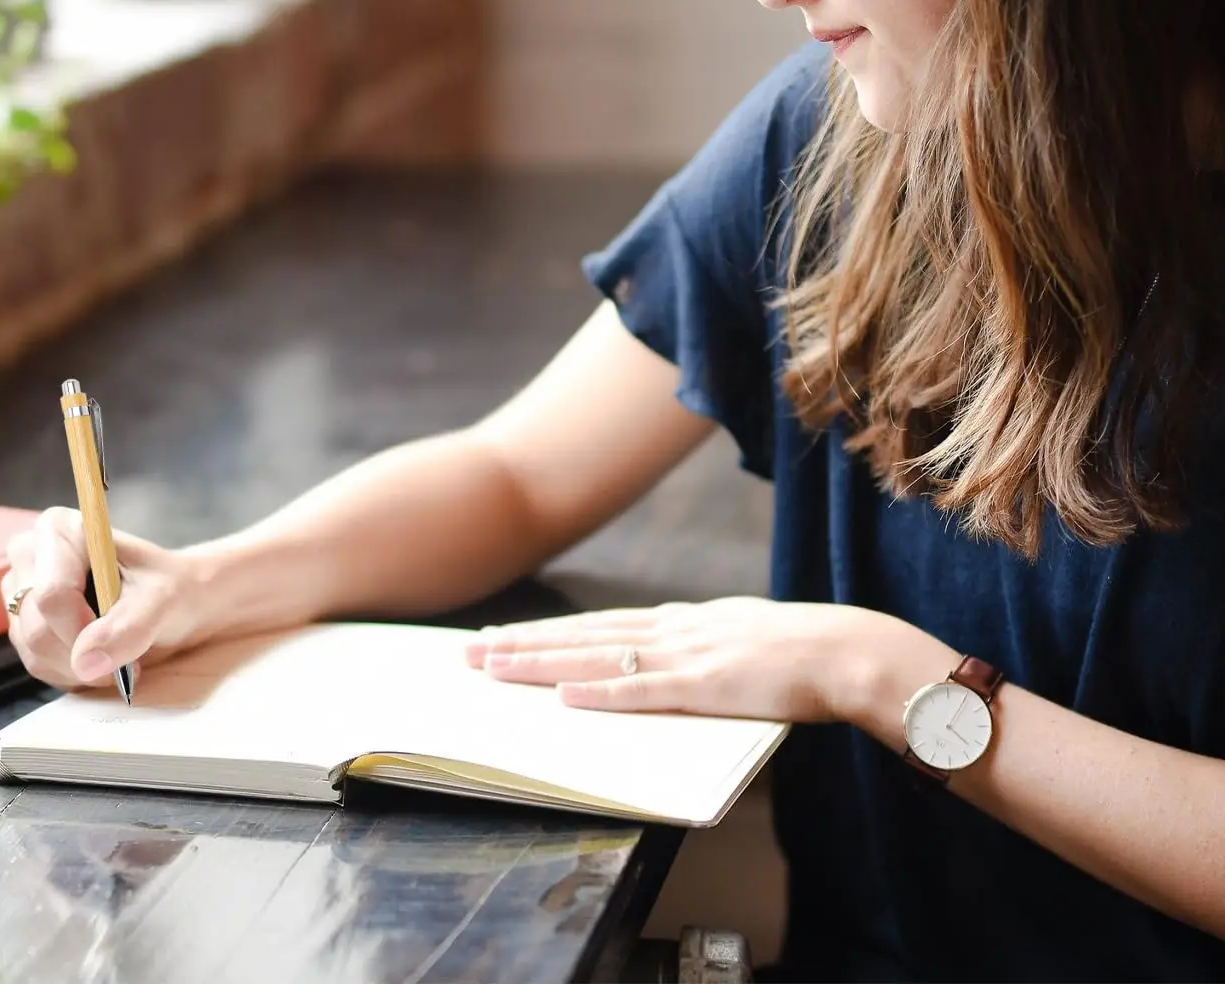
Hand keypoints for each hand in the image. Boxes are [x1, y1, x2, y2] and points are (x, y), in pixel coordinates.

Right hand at [2, 507, 211, 691]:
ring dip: (82, 667)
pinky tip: (99, 656)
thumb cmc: (168, 588)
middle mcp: (29, 555)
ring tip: (117, 652)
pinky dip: (73, 672)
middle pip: (38, 627)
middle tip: (126, 653)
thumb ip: (128, 627)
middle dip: (85, 653)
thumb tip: (85, 661)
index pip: (52, 594)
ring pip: (36, 652)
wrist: (171, 602)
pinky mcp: (22, 625)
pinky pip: (37, 665)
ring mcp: (20, 592)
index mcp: (59, 530)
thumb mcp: (163, 600)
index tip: (122, 638)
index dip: (82, 628)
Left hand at [467, 597, 923, 725]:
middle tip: (470, 653)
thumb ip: (697, 648)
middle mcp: (672, 630)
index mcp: (680, 621)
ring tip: (495, 668)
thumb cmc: (798, 654)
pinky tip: (563, 695)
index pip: (597, 625)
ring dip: (543, 663)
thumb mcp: (735, 640)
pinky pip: (642, 691)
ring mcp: (685, 655)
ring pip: (597, 657)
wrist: (845, 650)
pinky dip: (599, 692)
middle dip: (523, 644)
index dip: (547, 632)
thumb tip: (663, 660)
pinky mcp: (704, 686)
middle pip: (582, 635)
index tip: (502, 637)